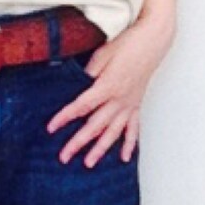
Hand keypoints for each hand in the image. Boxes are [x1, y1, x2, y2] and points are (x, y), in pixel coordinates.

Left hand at [46, 16, 173, 165]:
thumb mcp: (103, 54)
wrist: (153, 40)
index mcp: (108, 86)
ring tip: (89, 163)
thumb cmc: (128, 44)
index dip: (65, 117)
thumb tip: (78, 86)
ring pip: (113, 132)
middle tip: (64, 157)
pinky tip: (123, 157)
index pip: (81, 106)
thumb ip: (89, 73)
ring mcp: (130, 104)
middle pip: (95, 126)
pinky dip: (129, 144)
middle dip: (78, 142)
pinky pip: (133, 128)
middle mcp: (119, 99)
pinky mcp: (137, 105)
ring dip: (101, 149)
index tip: (51, 128)